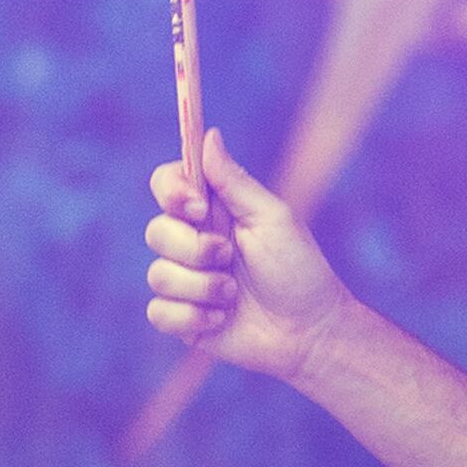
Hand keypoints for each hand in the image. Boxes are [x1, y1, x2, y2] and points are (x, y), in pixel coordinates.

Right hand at [143, 127, 351, 381]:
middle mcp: (193, 243)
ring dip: (201, 286)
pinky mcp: (182, 318)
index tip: (198, 207)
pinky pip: (159, 312)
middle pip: (156, 231)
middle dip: (193, 248)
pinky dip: (193, 316)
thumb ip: (235, 182)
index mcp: (213, 212)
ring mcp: (185, 281)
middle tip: (229, 257)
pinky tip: (222, 319)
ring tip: (233, 294)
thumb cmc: (300, 270)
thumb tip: (209, 135)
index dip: (172, 192)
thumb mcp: (272, 218)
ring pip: (157, 275)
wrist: (309, 332)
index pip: (167, 185)